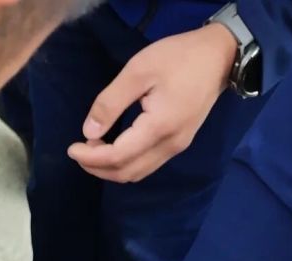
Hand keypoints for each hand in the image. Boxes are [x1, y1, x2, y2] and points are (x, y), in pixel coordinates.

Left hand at [68, 25, 236, 182]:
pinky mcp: (179, 144)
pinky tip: (114, 149)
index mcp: (159, 128)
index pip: (117, 157)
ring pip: (137, 174)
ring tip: (93, 150)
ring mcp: (176, 148)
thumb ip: (111, 103)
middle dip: (97, 168)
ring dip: (111, 169)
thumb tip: (89, 132)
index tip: (72, 148)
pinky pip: (146, 165)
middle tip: (79, 151)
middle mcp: (169, 146)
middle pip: (126, 173)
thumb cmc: (179, 58)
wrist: (219, 56)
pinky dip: (125, 164)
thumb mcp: (139, 71)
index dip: (90, 158)